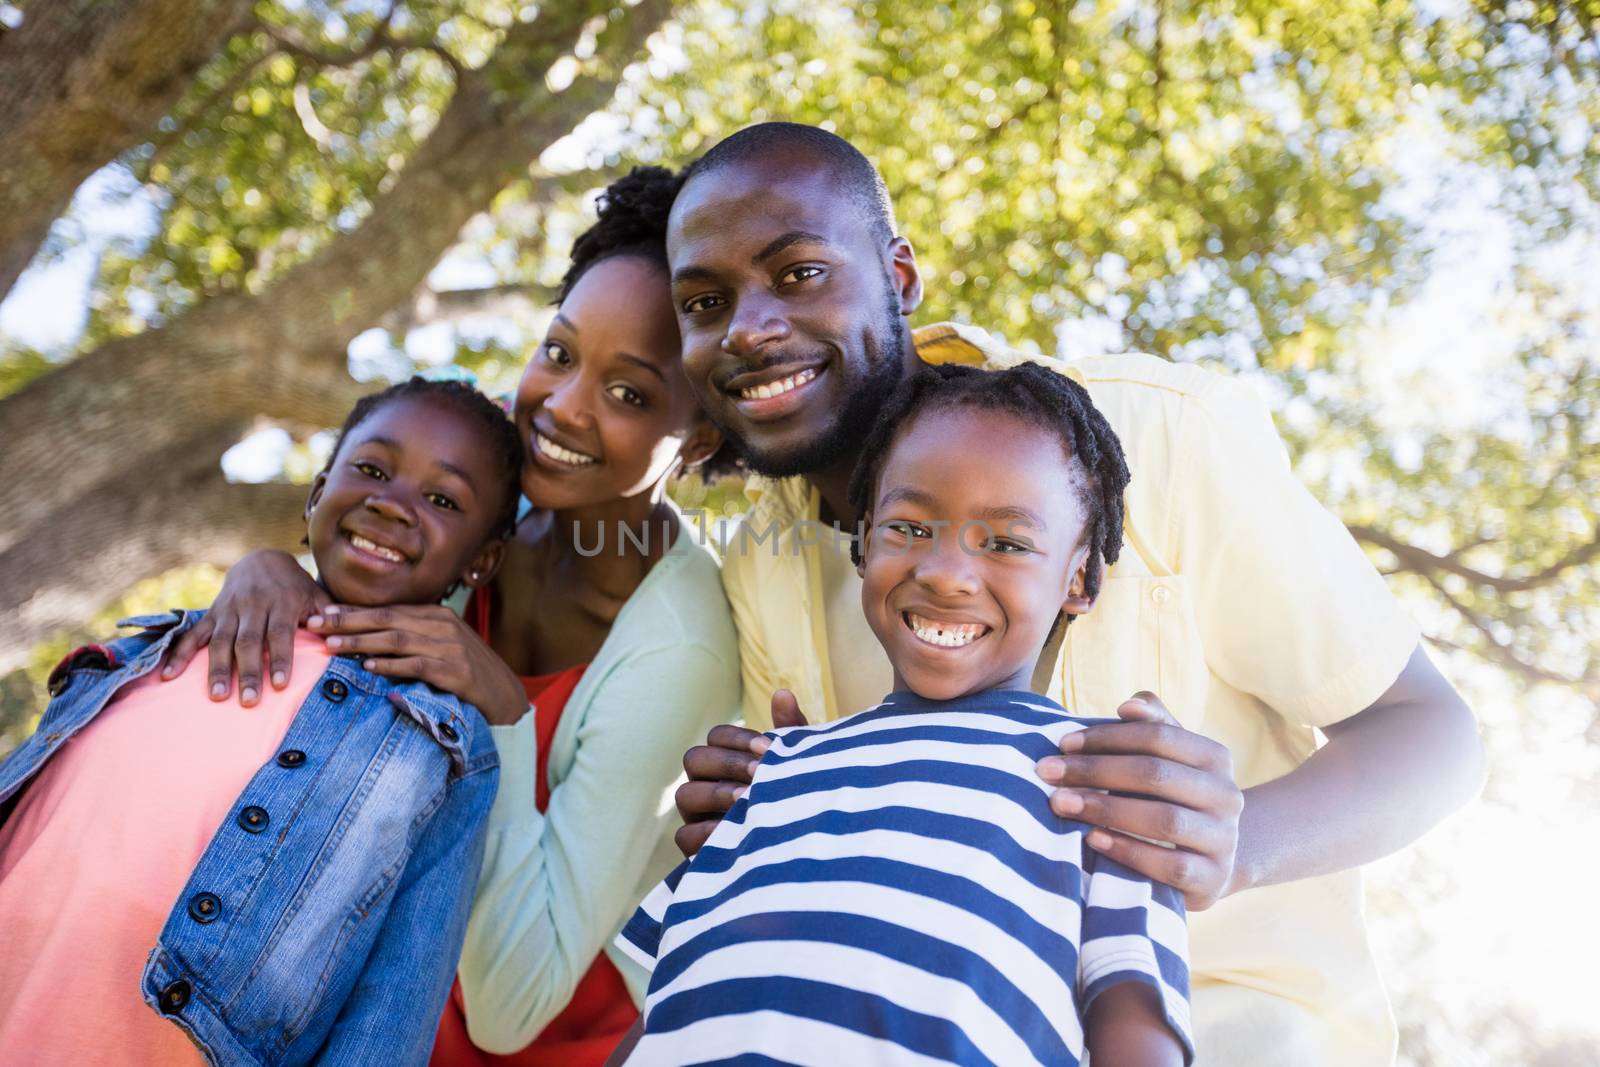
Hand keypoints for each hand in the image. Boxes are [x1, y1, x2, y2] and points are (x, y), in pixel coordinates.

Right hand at [163, 550, 329, 705]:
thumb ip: (329, 615)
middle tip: (249, 702)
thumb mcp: (316, 594)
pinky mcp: (211, 613)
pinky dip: (181, 654)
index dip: (281, 658)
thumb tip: (342, 635)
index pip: (280, 633)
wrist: (262, 559)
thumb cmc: (296, 586)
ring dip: (216, 669)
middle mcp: (253, 605)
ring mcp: (229, 610)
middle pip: (249, 642)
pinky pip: (193, 634)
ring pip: (220, 641)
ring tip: (216, 696)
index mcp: (282, 602)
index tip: (281, 684)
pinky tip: (170, 675)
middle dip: (248, 672)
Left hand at [308, 604, 528, 725]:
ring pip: (397, 639)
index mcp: (437, 616)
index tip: (321, 613)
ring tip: (333, 646)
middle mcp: (443, 626)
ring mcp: (451, 648)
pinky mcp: (456, 672)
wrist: (506, 696)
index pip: (387, 609)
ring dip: (362, 642)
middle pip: (387, 619)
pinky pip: (417, 665)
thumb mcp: (442, 647)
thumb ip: (413, 638)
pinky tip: (369, 666)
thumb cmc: (467, 672)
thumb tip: (368, 638)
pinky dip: (391, 665)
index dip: (352, 611)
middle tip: (316, 624)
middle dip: (348, 621)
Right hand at [673, 689, 806, 856]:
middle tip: (759, 773)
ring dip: (716, 793)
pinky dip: (706, 830)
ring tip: (747, 799)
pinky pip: (684, 835)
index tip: (767, 749)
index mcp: (728, 761)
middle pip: (694, 759)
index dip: (737, 738)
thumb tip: (783, 694)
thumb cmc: (801, 800)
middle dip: (727, 763)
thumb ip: (791, 732)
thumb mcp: (799, 767)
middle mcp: (707, 785)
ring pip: (685, 794)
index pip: (716, 736)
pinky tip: (735, 828)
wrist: (808, 848)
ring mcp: (698, 816)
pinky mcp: (696, 850)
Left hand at [1036, 691, 1243, 909]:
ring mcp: (1224, 840)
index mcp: (1215, 758)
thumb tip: (1129, 705)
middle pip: (1156, 775)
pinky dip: (1128, 851)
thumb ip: (1153, 726)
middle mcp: (1227, 796)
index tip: (1063, 743)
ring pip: (1164, 820)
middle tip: (1047, 772)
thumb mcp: (1166, 760)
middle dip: (1096, 771)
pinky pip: (1170, 866)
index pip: (1159, 736)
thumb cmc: (1171, 798)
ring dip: (1105, 809)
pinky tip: (1092, 838)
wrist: (1208, 862)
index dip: (1108, 737)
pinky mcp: (1213, 880)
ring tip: (1061, 803)